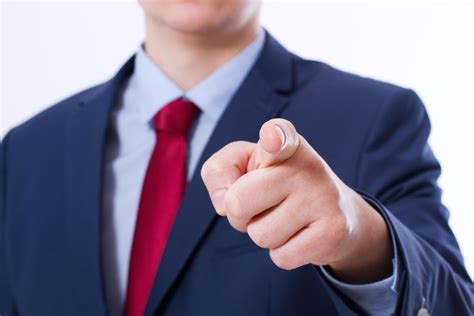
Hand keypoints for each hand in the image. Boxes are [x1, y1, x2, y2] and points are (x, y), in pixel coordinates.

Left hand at [201, 118, 391, 282]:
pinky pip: (281, 257)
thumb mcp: (243, 166)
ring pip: (260, 236)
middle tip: (262, 206)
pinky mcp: (333, 231)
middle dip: (239, 215)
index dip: (272, 137)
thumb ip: (218, 171)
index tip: (272, 137)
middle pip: (238, 203)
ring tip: (285, 218)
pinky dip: (283, 253)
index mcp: (286, 145)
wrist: (335, 212)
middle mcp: (307, 166)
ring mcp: (323, 198)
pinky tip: (301, 235)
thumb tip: (224, 205)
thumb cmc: (276, 184)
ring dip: (264, 234)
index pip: (279, 135)